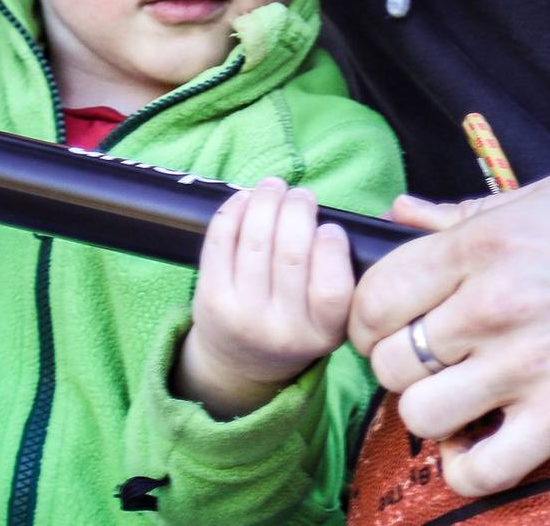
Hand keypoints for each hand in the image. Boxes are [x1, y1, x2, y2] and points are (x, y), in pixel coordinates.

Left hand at [176, 178, 354, 419]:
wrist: (241, 362)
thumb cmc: (295, 325)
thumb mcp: (329, 319)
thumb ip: (339, 278)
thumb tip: (329, 217)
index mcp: (322, 334)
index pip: (332, 289)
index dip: (332, 249)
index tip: (330, 227)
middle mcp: (281, 330)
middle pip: (291, 255)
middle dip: (297, 210)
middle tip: (302, 195)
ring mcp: (242, 315)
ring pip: (255, 242)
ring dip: (266, 202)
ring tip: (274, 187)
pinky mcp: (210, 299)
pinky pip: (219, 243)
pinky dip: (233, 212)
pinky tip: (246, 199)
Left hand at [345, 173, 549, 496]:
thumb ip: (469, 212)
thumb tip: (404, 212)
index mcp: (484, 243)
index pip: (375, 293)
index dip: (372, 319)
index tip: (395, 329)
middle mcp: (495, 302)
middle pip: (390, 360)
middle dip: (403, 369)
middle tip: (437, 368)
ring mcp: (530, 361)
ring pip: (421, 414)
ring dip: (435, 419)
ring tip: (465, 406)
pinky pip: (483, 467)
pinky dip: (471, 470)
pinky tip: (486, 450)